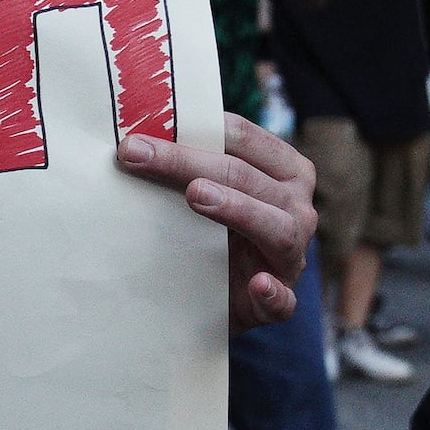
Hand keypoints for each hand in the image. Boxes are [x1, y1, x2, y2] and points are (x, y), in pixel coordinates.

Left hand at [120, 118, 316, 332]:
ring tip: (196, 195)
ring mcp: (292, 255)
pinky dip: (273, 292)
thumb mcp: (211, 192)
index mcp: (285, 170)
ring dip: (237, 209)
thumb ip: (189, 166)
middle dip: (188, 163)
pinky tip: (258, 284)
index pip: (242, 137)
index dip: (194, 127)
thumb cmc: (217, 235)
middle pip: (244, 176)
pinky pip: (282, 299)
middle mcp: (296, 207)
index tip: (138, 132)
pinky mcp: (281, 302)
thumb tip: (133, 139)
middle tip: (139, 155)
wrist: (225, 298)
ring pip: (275, 227)